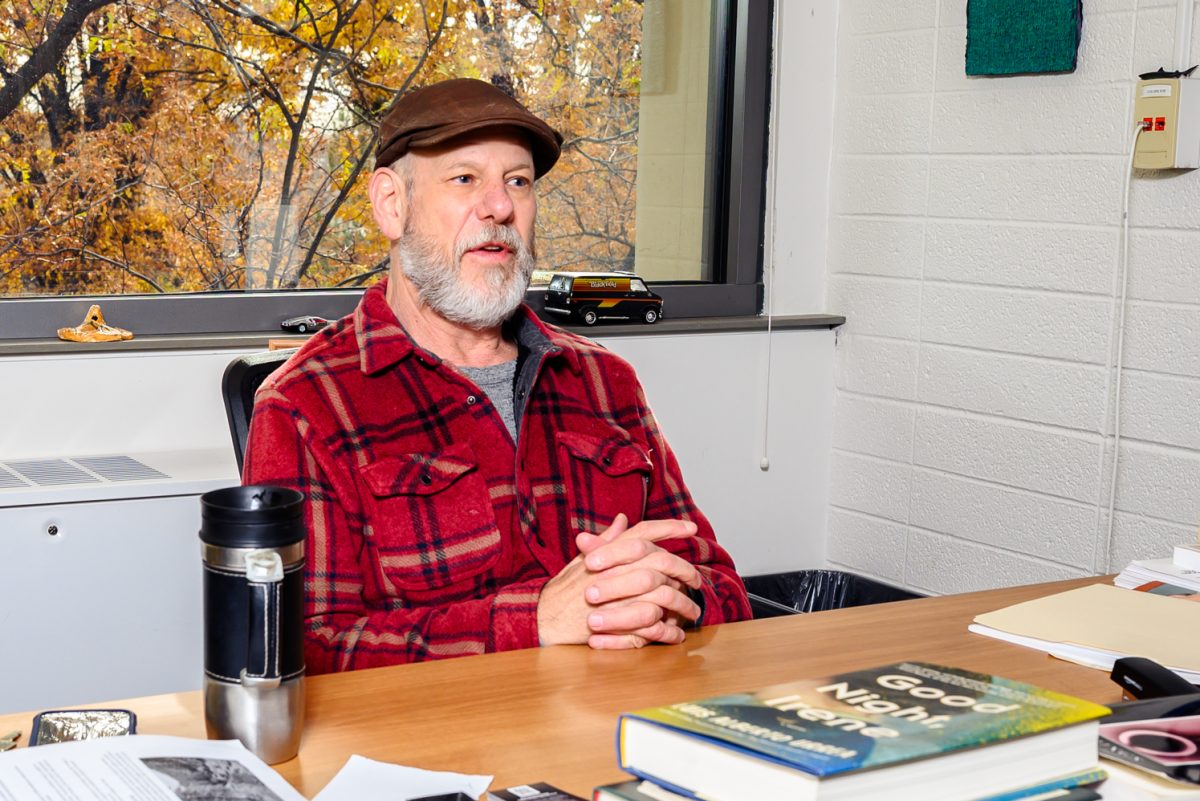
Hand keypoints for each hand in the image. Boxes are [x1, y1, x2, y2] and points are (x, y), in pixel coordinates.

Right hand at [536, 514, 702, 647]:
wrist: (545, 617)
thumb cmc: (563, 589)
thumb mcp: (581, 558)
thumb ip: (606, 540)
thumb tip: (623, 520)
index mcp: (608, 552)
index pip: (644, 533)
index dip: (670, 527)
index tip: (691, 527)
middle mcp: (617, 570)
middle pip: (663, 563)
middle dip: (685, 570)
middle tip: (697, 579)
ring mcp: (620, 597)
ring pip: (664, 596)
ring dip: (682, 605)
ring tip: (692, 611)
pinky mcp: (620, 624)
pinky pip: (654, 627)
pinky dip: (669, 632)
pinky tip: (677, 634)